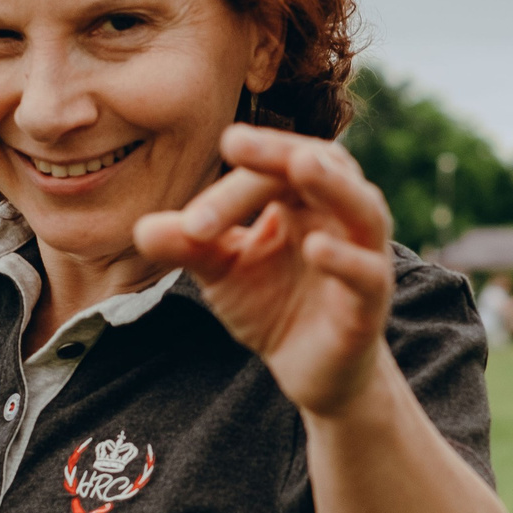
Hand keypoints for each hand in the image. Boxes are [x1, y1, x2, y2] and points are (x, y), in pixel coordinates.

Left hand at [135, 125, 393, 417]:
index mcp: (304, 197)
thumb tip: (140, 229)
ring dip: (333, 184)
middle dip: (278, 153)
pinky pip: (367, 271)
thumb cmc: (271, 305)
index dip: (231, 191)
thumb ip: (189, 247)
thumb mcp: (222, 271)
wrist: (310, 371)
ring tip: (302, 166)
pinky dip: (344, 257)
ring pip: (362, 207)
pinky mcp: (372, 300)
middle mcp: (340, 214)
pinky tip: (315, 247)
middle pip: (321, 164)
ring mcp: (364, 253)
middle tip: (234, 142)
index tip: (190, 221)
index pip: (271, 172)